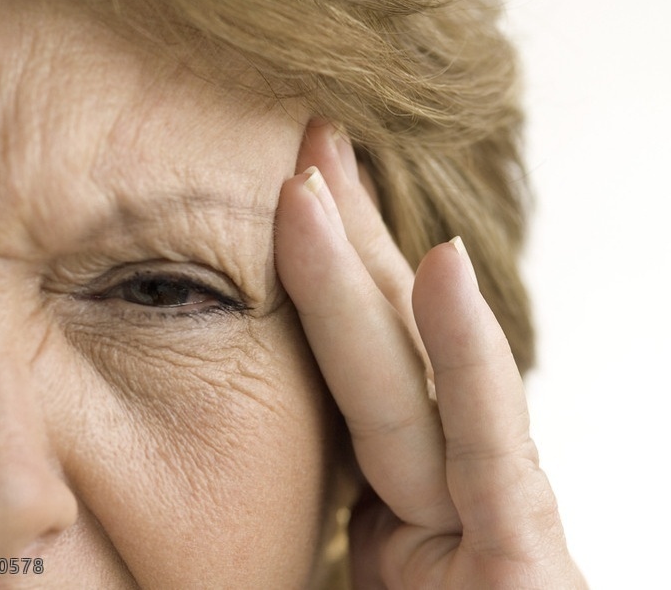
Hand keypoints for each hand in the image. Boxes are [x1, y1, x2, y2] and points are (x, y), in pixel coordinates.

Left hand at [275, 123, 585, 588]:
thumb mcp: (334, 578)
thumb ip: (290, 540)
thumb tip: (161, 530)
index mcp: (392, 512)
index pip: (346, 373)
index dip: (314, 284)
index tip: (279, 202)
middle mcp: (438, 501)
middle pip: (377, 351)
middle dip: (338, 243)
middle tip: (299, 144)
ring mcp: (486, 524)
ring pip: (417, 376)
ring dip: (373, 265)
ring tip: (320, 168)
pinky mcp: (529, 560)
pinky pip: (493, 447)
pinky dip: (471, 357)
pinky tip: (443, 267)